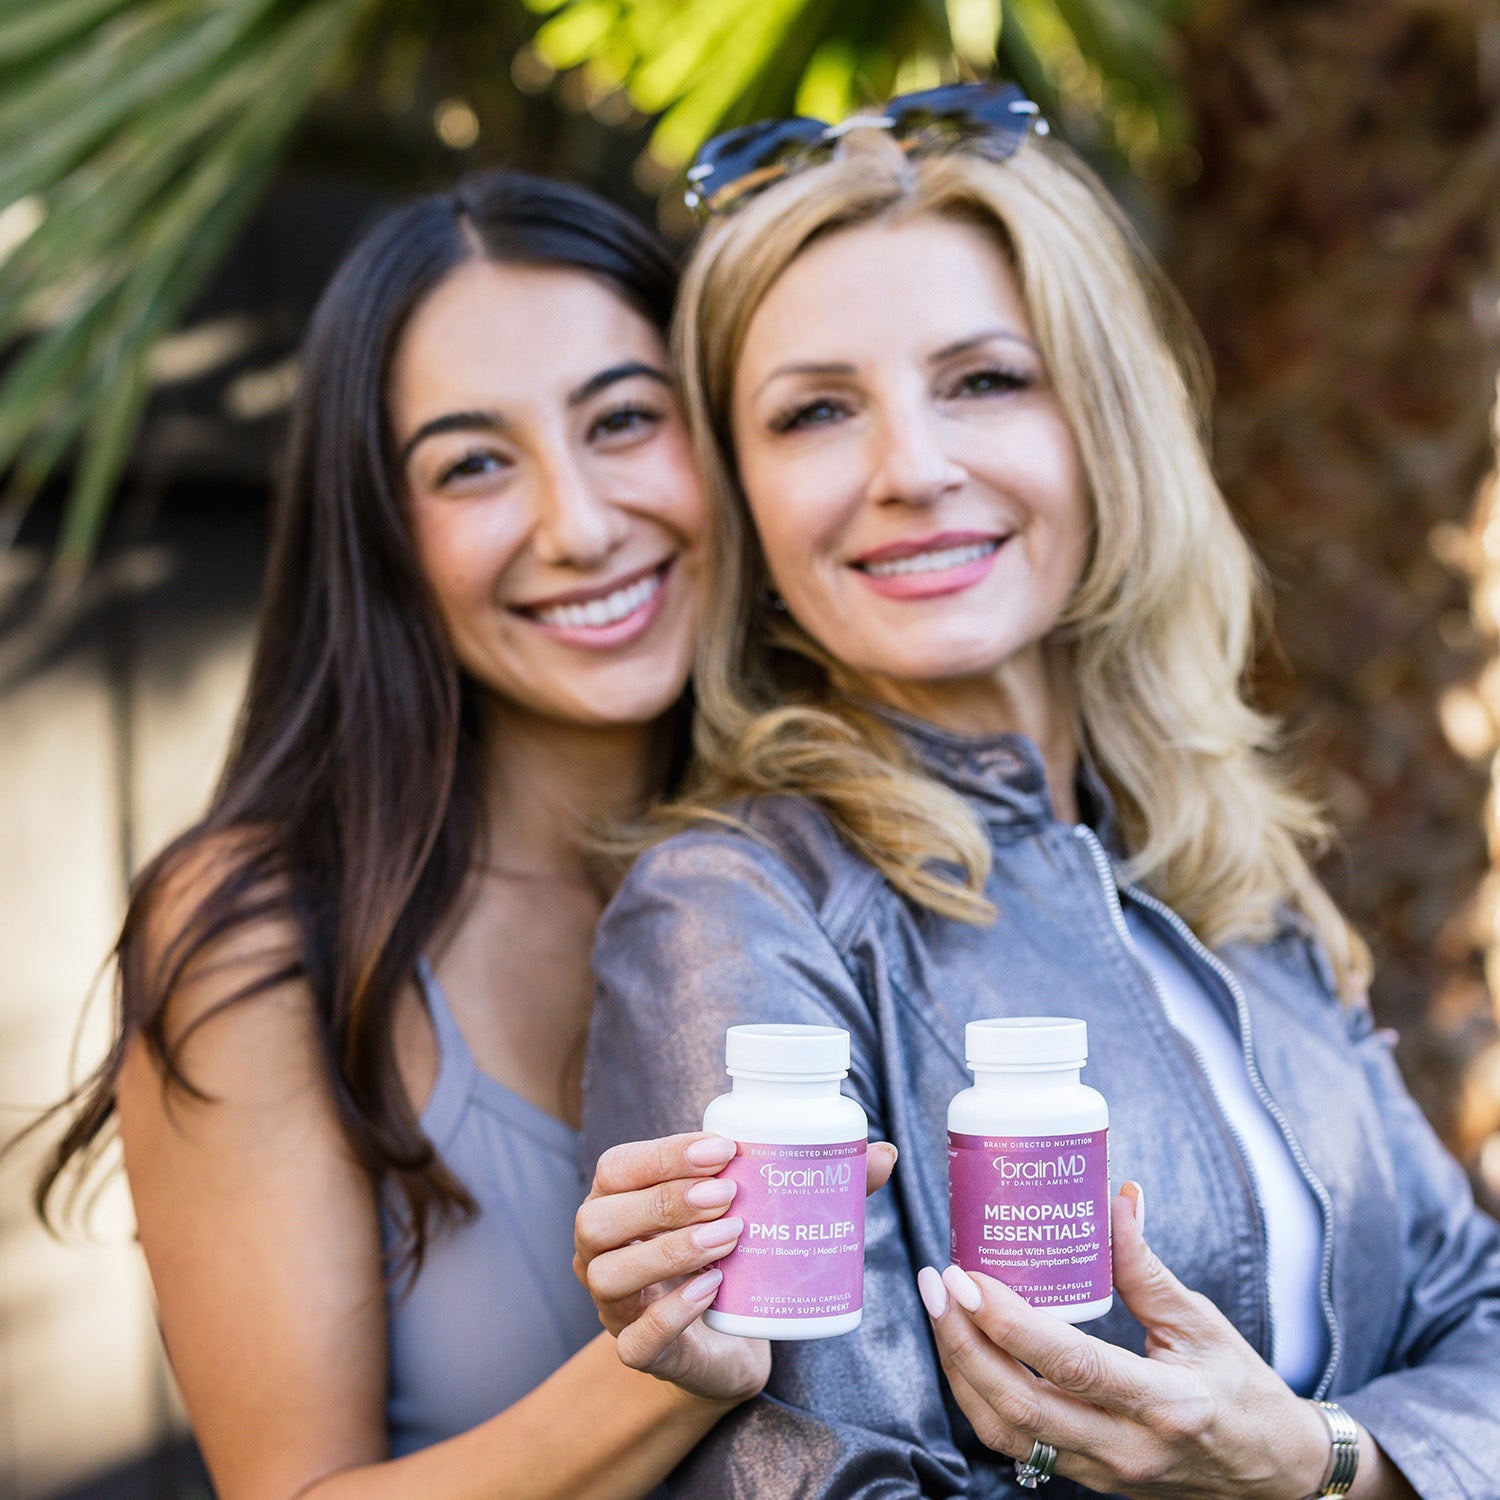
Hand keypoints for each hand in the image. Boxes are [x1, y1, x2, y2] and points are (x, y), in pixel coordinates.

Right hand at [576, 1133, 896, 1404]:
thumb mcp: (761, 1212)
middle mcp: (602, 1249)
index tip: (725, 1149)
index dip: (664, 1154)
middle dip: (665, 1201)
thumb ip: (814, 1181)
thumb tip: (885, 1153)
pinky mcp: (638, 1353)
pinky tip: (710, 1291)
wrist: (733, 1340)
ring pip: (608, 1276)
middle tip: (728, 1196)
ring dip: (668, 1252)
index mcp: (622, 1200)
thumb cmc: (738, 1257)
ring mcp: (614, 1306)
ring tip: (730, 1239)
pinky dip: (670, 1312)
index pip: (620, 1167)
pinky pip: (635, 1338)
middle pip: (599, 1217)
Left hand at [917, 1182, 1335, 1497]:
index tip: (969, 1277)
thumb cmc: (1242, 1391)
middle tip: (939, 1284)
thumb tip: (1116, 1198)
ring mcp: (1105, 1472)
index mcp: (1166, 1404)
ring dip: (961, 1371)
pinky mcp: (1090, 1480)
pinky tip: (965, 1353)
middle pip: (1021, 1407)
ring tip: (941, 1311)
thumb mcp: (1201, 1321)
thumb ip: (1146, 1266)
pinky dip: (980, 1399)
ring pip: (1008, 1432)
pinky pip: (1017, 1445)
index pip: (1073, 1366)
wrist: (1274, 1473)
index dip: (1011, 1323)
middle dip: (965, 1343)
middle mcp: (1129, 1447)